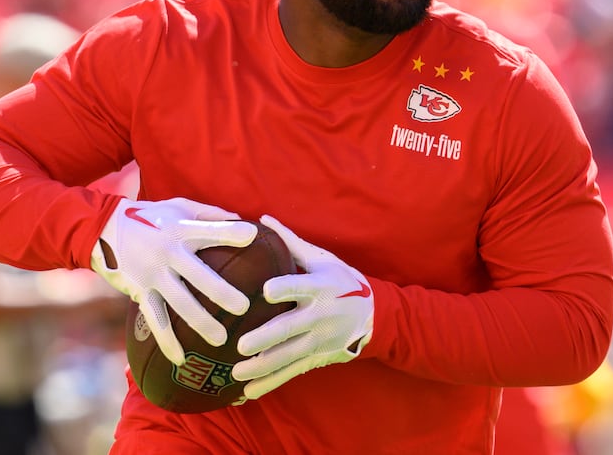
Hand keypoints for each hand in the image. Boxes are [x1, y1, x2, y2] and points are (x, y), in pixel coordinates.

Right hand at [90, 198, 256, 364]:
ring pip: (179, 302)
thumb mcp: (180, 207)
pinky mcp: (141, 292)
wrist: (104, 227)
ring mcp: (153, 275)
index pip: (209, 231)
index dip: (230, 233)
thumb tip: (244, 221)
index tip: (252, 236)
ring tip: (221, 339)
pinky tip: (180, 359)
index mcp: (181, 230)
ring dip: (200, 322)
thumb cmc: (152, 216)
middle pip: (198, 275)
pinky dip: (166, 341)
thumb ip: (211, 214)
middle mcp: (168, 253)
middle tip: (243, 307)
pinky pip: (155, 320)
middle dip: (220, 292)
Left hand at [232, 215, 373, 399]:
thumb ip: (291, 242)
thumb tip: (263, 219)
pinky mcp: (317, 357)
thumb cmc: (342, 280)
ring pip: (288, 355)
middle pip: (290, 328)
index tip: (266, 290)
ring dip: (262, 367)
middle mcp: (319, 315)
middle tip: (242, 345)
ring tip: (238, 373)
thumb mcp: (322, 259)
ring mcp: (319, 339)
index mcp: (320, 286)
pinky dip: (270, 383)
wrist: (375, 314)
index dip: (285, 288)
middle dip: (266, 338)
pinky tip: (248, 393)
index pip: (300, 287)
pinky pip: (291, 372)